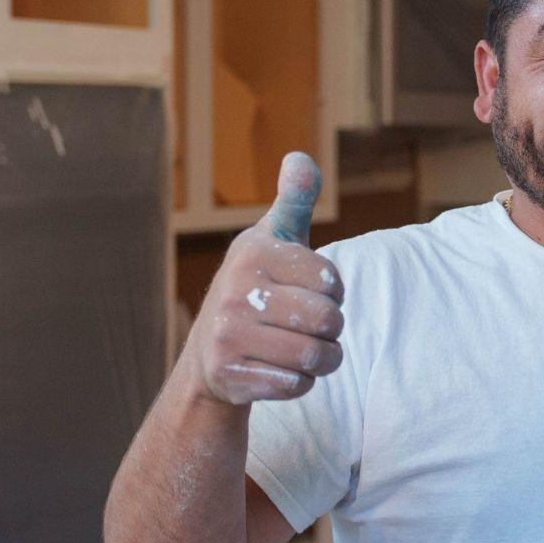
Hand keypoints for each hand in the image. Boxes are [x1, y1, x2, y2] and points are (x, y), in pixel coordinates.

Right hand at [186, 151, 344, 404]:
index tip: (309, 292)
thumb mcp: (274, 241)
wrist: (210, 356)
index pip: (332, 281)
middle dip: (331, 329)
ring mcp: (227, 335)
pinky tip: (279, 370)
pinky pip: (296, 385)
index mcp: (253, 253)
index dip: (333, 292)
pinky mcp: (229, 375)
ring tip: (307, 350)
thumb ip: (294, 200)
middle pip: (328, 320)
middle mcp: (234, 291)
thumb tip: (300, 157)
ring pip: (315, 356)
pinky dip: (299, 382)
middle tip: (310, 327)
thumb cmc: (258, 290)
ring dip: (323, 359)